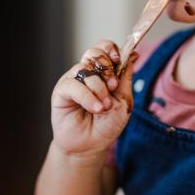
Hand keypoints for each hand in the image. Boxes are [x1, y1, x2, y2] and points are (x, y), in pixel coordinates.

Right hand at [50, 40, 138, 159]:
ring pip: (85, 68)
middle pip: (94, 52)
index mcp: (102, 72)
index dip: (111, 49)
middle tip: (113, 86)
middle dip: (106, 67)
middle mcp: (87, 73)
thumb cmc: (107, 125)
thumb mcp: (123, 101)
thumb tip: (133, 54)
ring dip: (99, 87)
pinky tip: (96, 108)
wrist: (90, 146)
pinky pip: (73, 85)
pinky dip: (87, 96)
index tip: (118, 59)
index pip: (104, 48)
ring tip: (105, 106)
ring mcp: (73, 81)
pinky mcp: (61, 91)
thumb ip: (126, 78)